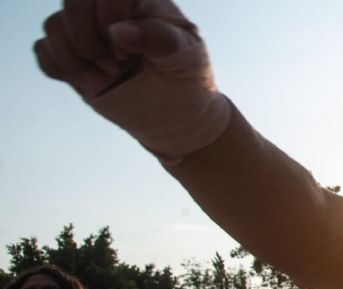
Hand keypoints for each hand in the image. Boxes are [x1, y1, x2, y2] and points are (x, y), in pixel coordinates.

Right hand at [34, 0, 229, 159]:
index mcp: (138, 0)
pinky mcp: (75, 56)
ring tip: (107, 80)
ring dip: (75, 59)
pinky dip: (61, 69)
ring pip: (54, 26)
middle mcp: (108, 9)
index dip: (108, 20)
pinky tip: (92, 84)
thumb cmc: (187, 76)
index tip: (129, 55)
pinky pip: (44, 51)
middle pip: (73, 2)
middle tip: (115, 68)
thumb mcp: (186, 55)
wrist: (177, 112)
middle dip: (87, 39)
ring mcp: (89, 31)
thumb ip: (158, 38)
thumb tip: (117, 31)